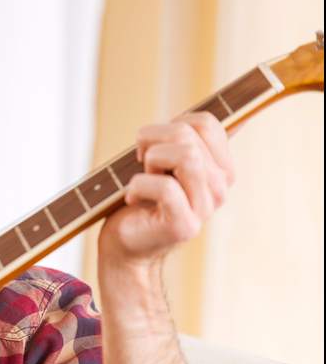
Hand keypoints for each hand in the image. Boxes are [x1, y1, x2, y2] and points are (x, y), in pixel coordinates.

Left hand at [98, 112, 234, 269]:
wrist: (123, 244)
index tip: (154, 146)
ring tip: (140, 179)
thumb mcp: (163, 161)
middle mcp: (219, 188)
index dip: (170, 125)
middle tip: (140, 162)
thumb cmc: (140, 198)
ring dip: (149, 161)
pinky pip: (165, 187)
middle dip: (152, 140)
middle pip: (189, 135)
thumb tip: (238, 119)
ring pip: (185, 155)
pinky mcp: (185, 226)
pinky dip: (137, 187)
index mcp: (220, 168)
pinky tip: (132, 200)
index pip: (206, 123)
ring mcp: (205, 208)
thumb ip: (189, 140)